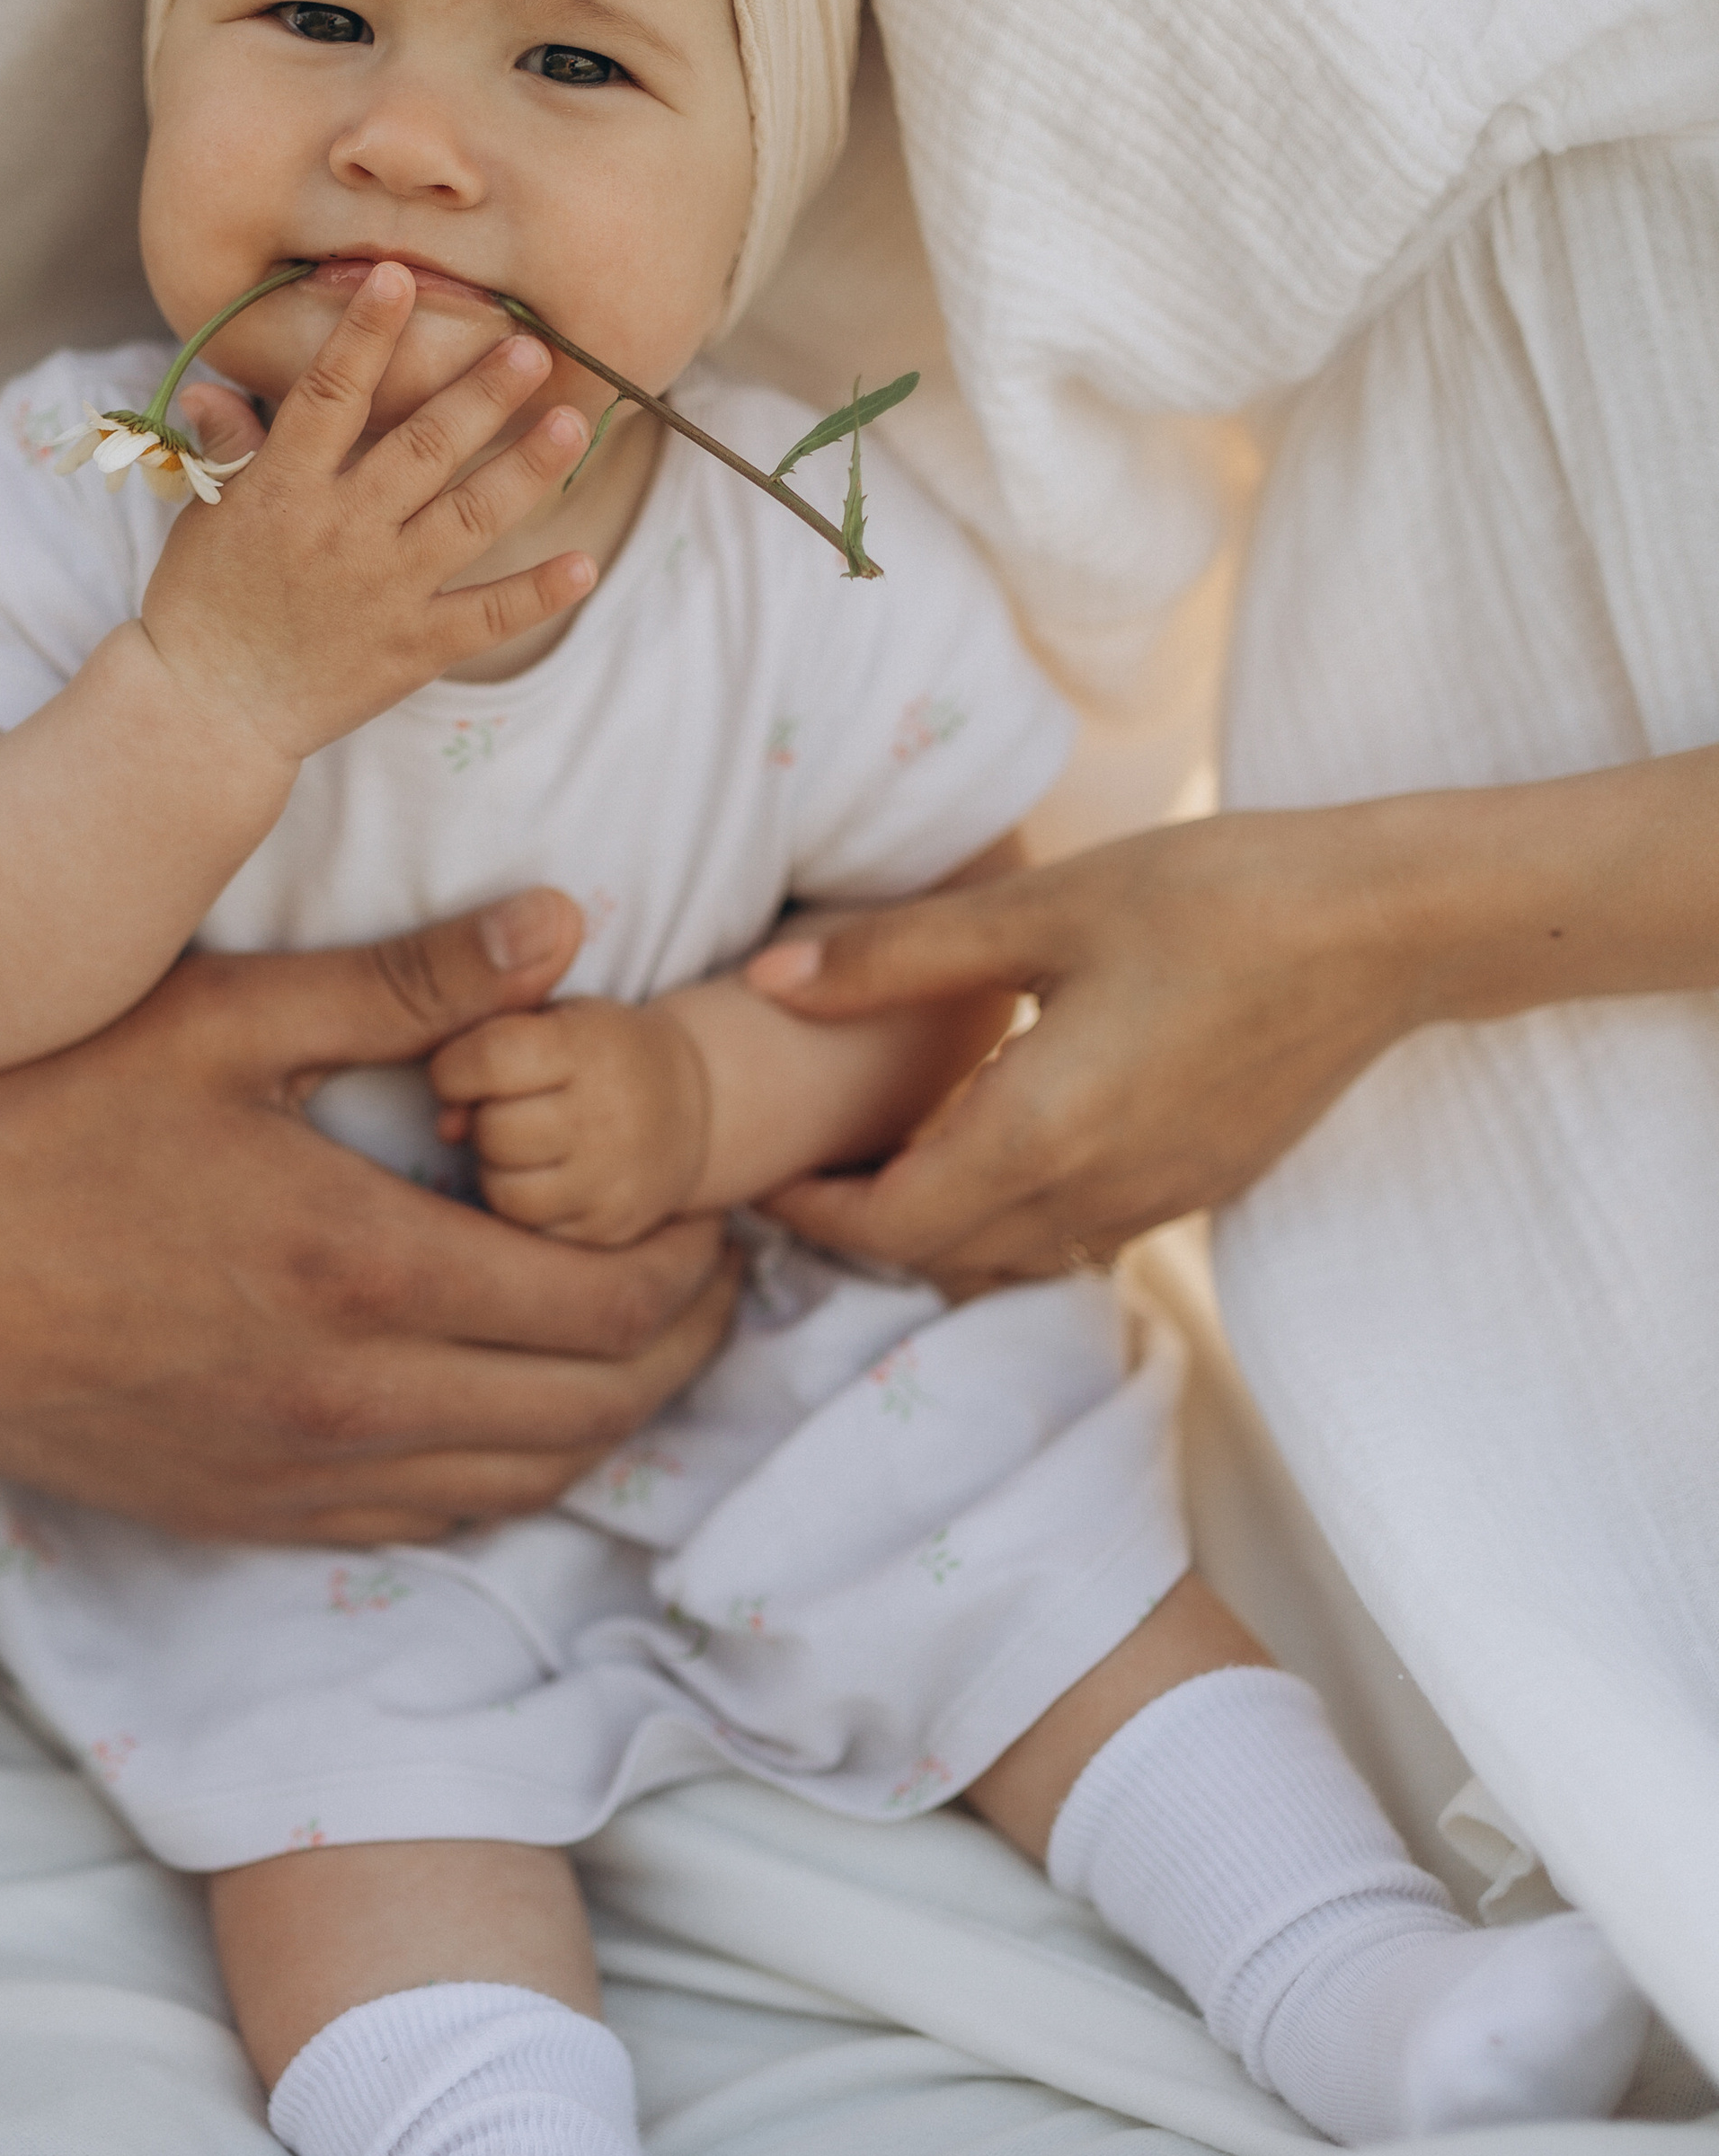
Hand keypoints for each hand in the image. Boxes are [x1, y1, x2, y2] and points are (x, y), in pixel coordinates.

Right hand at [0, 888, 738, 1537]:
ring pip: (531, 1478)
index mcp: (364, 1268)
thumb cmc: (45, 1125)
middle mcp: (352, 1398)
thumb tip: (567, 924)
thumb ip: (411, 983)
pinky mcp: (256, 1518)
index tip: (707, 1206)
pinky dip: (510, 1467)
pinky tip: (521, 1401)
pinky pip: (437, 1518)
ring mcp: (304, 1477)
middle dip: (685, 1341)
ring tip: (646, 1338)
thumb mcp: (226, 1022)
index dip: (689, 1260)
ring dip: (614, 1414)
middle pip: (600, 1403)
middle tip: (713, 1275)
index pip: (609, 1300)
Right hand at [140, 261, 591, 761]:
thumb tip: (214, 385)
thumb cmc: (200, 606)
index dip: (368, 335)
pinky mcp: (413, 648)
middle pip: (424, 447)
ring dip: (525, 469)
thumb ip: (229, 449)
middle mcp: (344, 531)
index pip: (333, 395)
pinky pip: (487, 617)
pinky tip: (584, 564)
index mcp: (286, 489)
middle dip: (482, 393)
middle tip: (532, 348)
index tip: (403, 280)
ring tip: (571, 423)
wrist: (209, 710)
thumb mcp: (205, 517)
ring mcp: (385, 590)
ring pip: (470, 518)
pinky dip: (538, 594)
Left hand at [430, 997, 710, 1246]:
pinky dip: (523, 1205)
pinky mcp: (612, 1228)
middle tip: (504, 1109)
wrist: (692, 1106)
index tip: (459, 1073)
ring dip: (496, 1168)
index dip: (454, 1068)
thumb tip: (445, 1126)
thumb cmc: (596, 1053)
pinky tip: (545, 1177)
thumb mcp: (550, 1019)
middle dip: (482, 1120)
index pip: (492, 1058)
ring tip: (521, 1146)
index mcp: (591, 1044)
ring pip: (506, 1192)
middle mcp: (611, 1113)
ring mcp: (616, 1178)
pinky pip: (531, 1229)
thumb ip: (484, 1045)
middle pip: (496, 1131)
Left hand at [744, 807, 1421, 1294]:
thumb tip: (766, 982)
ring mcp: (1157, 1203)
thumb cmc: (1217, 896)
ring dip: (941, 1228)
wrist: (1390, 928)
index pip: (891, 1227)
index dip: (815, 1215)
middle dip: (865, 1228)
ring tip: (894, 1157)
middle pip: (944, 1258)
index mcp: (1041, 1135)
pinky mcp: (1202, 1188)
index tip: (766, 1176)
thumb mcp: (1040, 910)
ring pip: (1012, 1259)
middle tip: (811, 1166)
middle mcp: (1096, 1195)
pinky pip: (1077, 1236)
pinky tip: (1003, 1142)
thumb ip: (894, 957)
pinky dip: (1013, 1216)